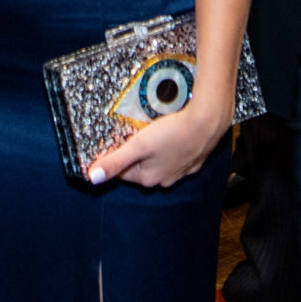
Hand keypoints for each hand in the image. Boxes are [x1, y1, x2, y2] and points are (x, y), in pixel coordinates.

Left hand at [86, 97, 230, 187]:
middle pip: (139, 166)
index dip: (115, 155)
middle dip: (134, 151)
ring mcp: (180, 170)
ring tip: (152, 130)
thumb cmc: (174, 133)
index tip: (113, 141)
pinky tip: (171, 133)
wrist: (208, 122)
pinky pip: (176, 154)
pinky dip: (171, 146)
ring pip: (158, 159)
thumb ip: (114, 161)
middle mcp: (164, 178)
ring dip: (152, 149)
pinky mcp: (193, 159)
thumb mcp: (138, 145)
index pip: (121, 171)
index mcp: (148, 178)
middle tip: (132, 132)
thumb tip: (92, 178)